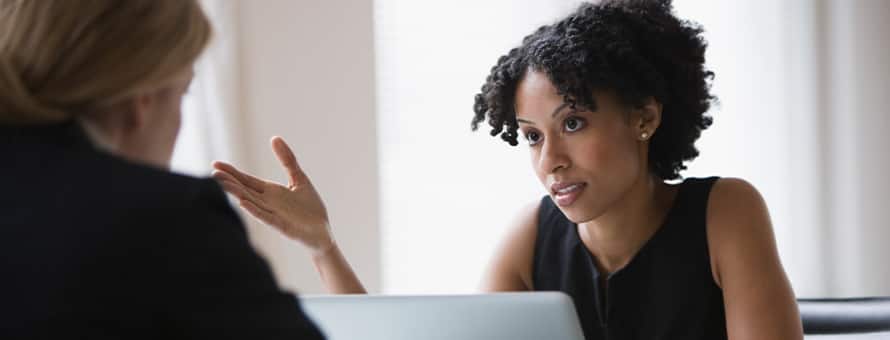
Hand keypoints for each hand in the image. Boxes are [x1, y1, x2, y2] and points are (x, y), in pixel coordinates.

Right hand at [212, 136, 333, 254]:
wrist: (323, 232)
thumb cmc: (310, 208)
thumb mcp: (299, 178)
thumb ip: (287, 160)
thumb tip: (274, 138)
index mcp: (270, 192)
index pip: (247, 180)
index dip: (232, 173)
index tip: (215, 165)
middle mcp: (268, 203)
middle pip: (245, 190)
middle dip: (229, 182)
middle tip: (212, 174)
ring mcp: (274, 214)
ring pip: (251, 202)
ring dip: (237, 193)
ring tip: (223, 184)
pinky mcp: (282, 226)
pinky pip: (266, 217)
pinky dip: (254, 210)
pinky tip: (243, 202)